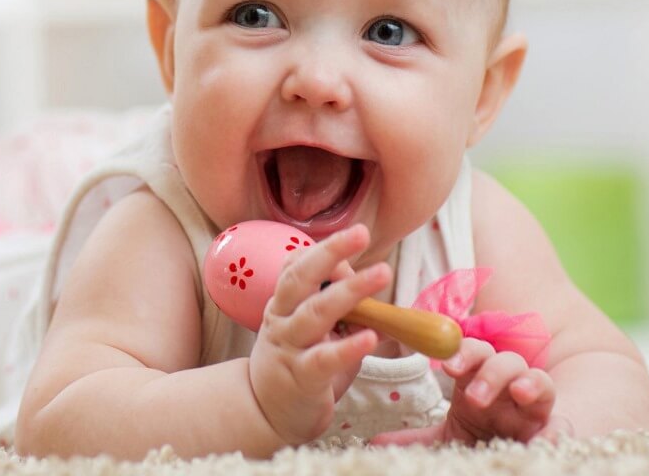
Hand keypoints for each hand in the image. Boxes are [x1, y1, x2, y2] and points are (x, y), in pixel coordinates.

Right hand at [248, 224, 391, 444]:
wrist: (266, 415)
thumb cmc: (298, 365)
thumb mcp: (315, 332)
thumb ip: (341, 311)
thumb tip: (375, 289)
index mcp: (283, 303)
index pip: (295, 266)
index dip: (323, 250)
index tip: (354, 237)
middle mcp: (282, 319)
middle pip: (300, 279)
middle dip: (331, 252)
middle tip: (361, 233)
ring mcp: (288, 348)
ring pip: (315, 312)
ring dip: (350, 290)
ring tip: (383, 273)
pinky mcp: (300, 378)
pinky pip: (324, 359)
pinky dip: (348, 346)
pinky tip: (371, 337)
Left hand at [371, 338, 571, 446]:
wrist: (513, 460)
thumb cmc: (482, 441)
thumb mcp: (449, 440)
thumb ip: (417, 439)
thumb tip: (374, 440)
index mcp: (482, 382)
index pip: (474, 354)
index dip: (463, 353)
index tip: (448, 366)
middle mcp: (510, 388)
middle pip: (505, 361)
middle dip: (490, 370)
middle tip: (472, 393)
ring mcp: (534, 408)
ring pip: (537, 380)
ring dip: (528, 383)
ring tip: (518, 392)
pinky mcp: (553, 431)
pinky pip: (560, 425)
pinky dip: (556, 430)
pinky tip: (546, 438)